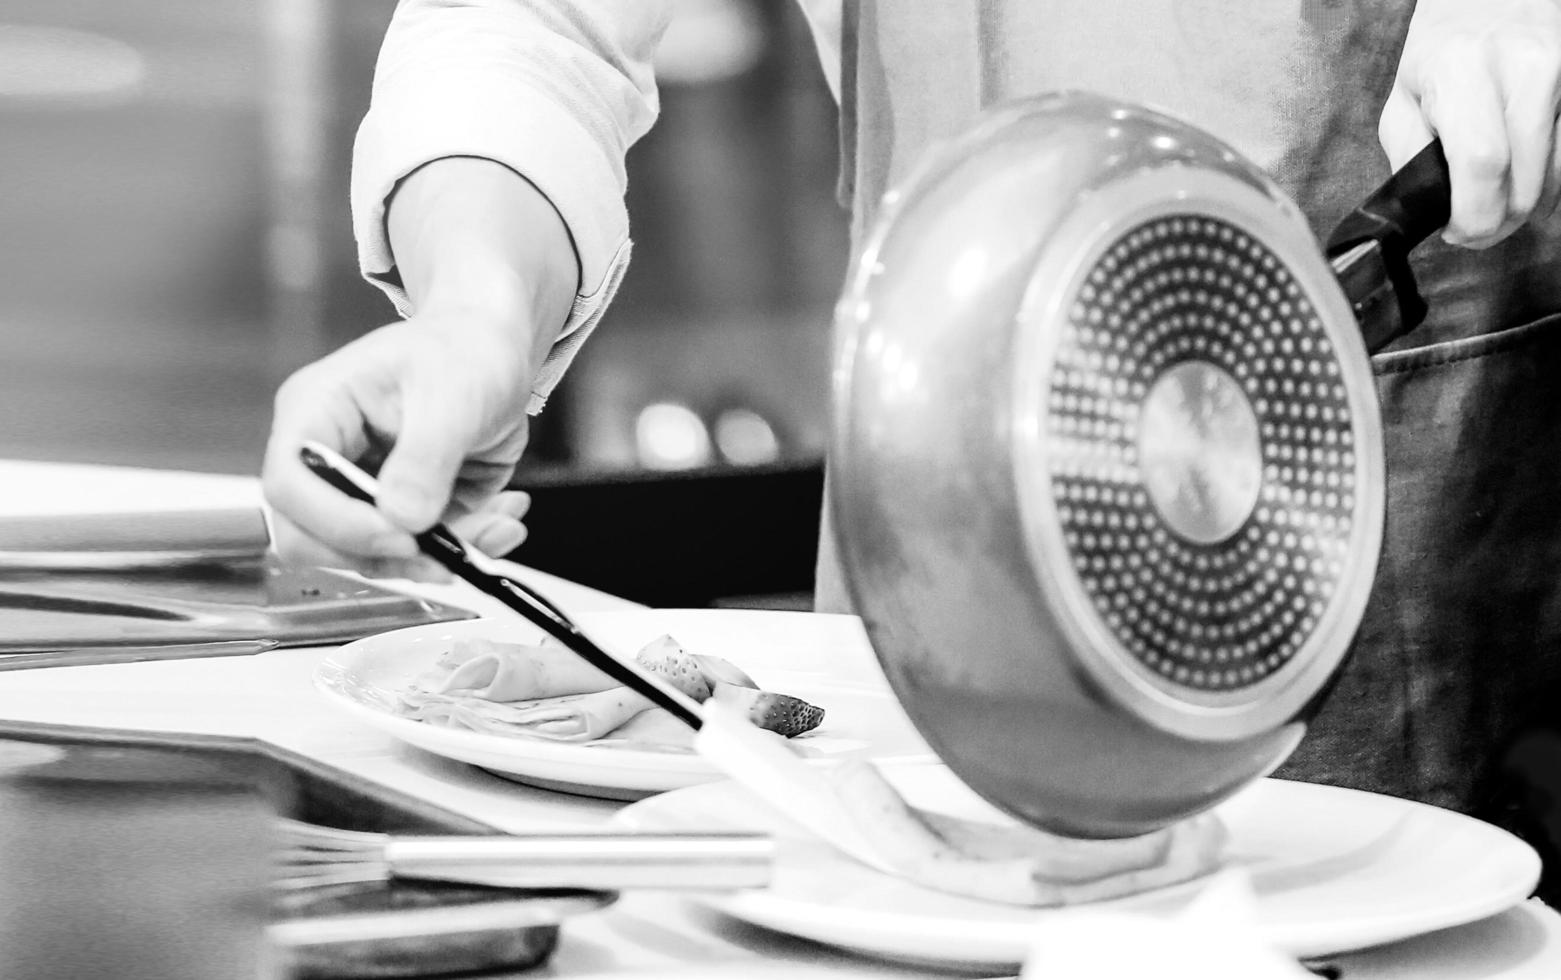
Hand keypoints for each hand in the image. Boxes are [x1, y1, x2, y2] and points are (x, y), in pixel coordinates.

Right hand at [263, 310, 538, 580]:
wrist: (497, 353)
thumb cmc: (465, 352)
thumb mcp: (452, 394)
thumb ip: (426, 457)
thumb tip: (403, 518)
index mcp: (317, 412)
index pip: (290, 485)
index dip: (337, 524)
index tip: (401, 536)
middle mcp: (328, 457)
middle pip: (316, 538)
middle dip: (388, 554)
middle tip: (448, 552)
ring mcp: (363, 489)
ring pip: (374, 555)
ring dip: (440, 555)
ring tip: (499, 525)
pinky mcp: (402, 511)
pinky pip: (420, 552)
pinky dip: (465, 547)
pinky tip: (504, 518)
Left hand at [1380, 0, 1560, 247]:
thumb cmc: (1444, 50)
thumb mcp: (1405, 98)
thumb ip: (1411, 157)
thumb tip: (1432, 210)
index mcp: (1463, 71)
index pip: (1482, 164)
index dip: (1473, 216)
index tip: (1458, 229)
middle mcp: (1525, 68)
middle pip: (1528, 184)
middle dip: (1498, 219)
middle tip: (1475, 219)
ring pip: (1559, 179)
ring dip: (1529, 202)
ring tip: (1498, 191)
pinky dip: (1550, 177)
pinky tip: (1525, 167)